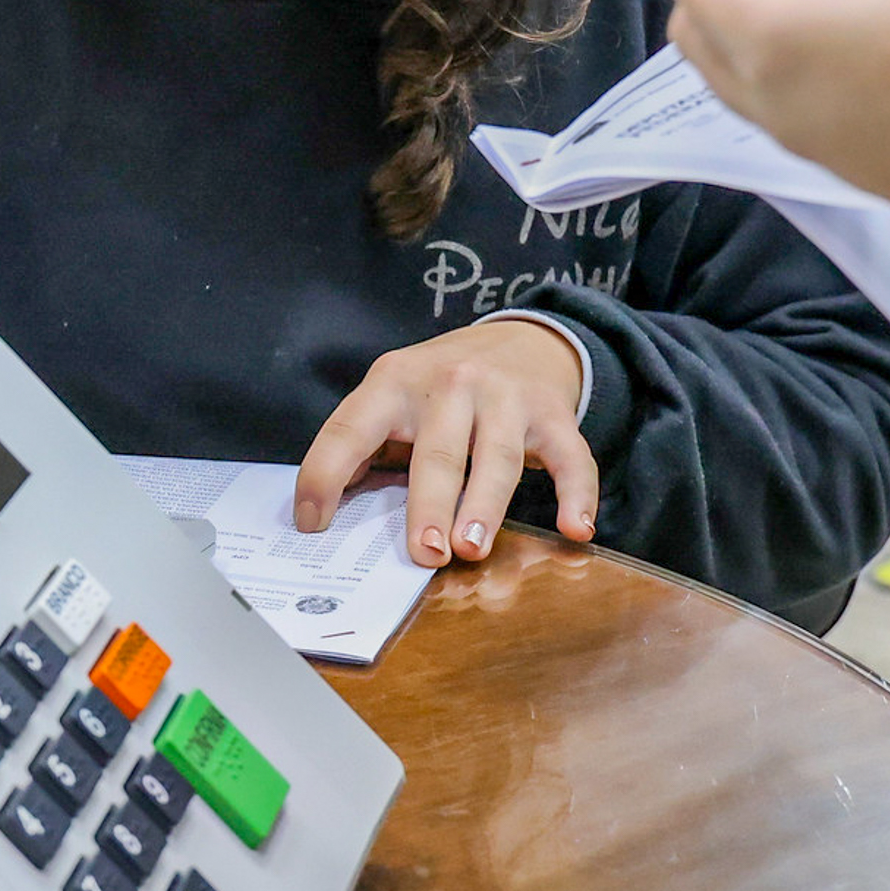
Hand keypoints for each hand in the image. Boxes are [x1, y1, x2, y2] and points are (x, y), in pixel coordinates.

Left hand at [293, 319, 599, 562]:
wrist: (521, 338)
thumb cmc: (442, 385)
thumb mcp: (393, 395)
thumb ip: (362, 444)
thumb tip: (320, 511)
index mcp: (394, 381)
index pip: (349, 428)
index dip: (324, 474)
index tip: (313, 523)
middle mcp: (450, 383)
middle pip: (437, 451)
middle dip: (429, 503)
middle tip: (423, 552)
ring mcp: (505, 397)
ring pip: (497, 456)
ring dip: (485, 504)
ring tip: (472, 548)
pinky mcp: (552, 413)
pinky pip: (569, 456)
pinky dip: (576, 493)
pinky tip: (574, 528)